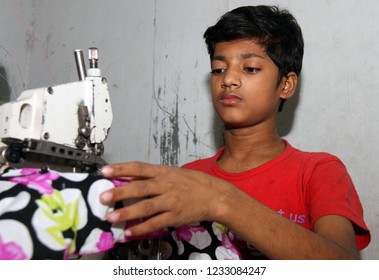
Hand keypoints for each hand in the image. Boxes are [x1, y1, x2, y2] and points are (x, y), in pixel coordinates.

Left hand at [99, 161, 231, 236]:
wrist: (214, 195)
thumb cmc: (191, 182)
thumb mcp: (172, 173)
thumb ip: (151, 175)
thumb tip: (127, 177)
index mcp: (163, 172)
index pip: (139, 168)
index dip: (121, 169)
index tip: (104, 171)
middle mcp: (165, 185)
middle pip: (140, 187)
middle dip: (121, 192)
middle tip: (103, 197)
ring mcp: (170, 201)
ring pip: (146, 207)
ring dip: (127, 213)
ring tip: (111, 217)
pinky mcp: (175, 216)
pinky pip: (156, 223)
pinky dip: (142, 228)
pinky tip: (130, 232)